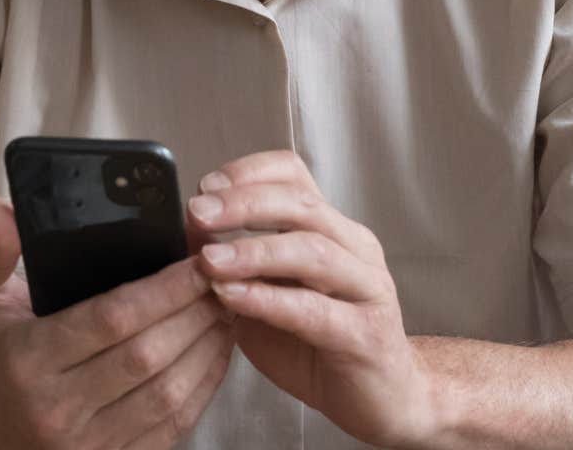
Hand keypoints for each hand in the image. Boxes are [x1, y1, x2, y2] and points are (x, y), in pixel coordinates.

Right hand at [0, 196, 236, 449]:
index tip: (199, 262)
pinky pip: (170, 428)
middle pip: (147, 356)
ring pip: (166, 395)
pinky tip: (215, 352)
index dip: (164, 290)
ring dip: (207, 349)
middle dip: (195, 314)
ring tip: (227, 308)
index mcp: (26, 360)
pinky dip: (202, 388)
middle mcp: (55, 409)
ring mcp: (84, 445)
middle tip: (226, 278)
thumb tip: (1, 209)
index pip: (111, 319)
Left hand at [188, 151, 435, 446]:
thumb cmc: (319, 345)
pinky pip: (315, 310)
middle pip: (300, 204)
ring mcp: (366, 288)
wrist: (383, 399)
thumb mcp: (266, 296)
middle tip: (199, 213)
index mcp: (330, 229)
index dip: (249, 173)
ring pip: (312, 251)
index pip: (294, 175)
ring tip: (210, 259)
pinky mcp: (366, 334)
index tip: (206, 186)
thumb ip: (235, 266)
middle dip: (244, 204)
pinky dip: (270, 300)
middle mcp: (354, 248)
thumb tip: (189, 233)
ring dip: (254, 251)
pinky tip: (234, 297)